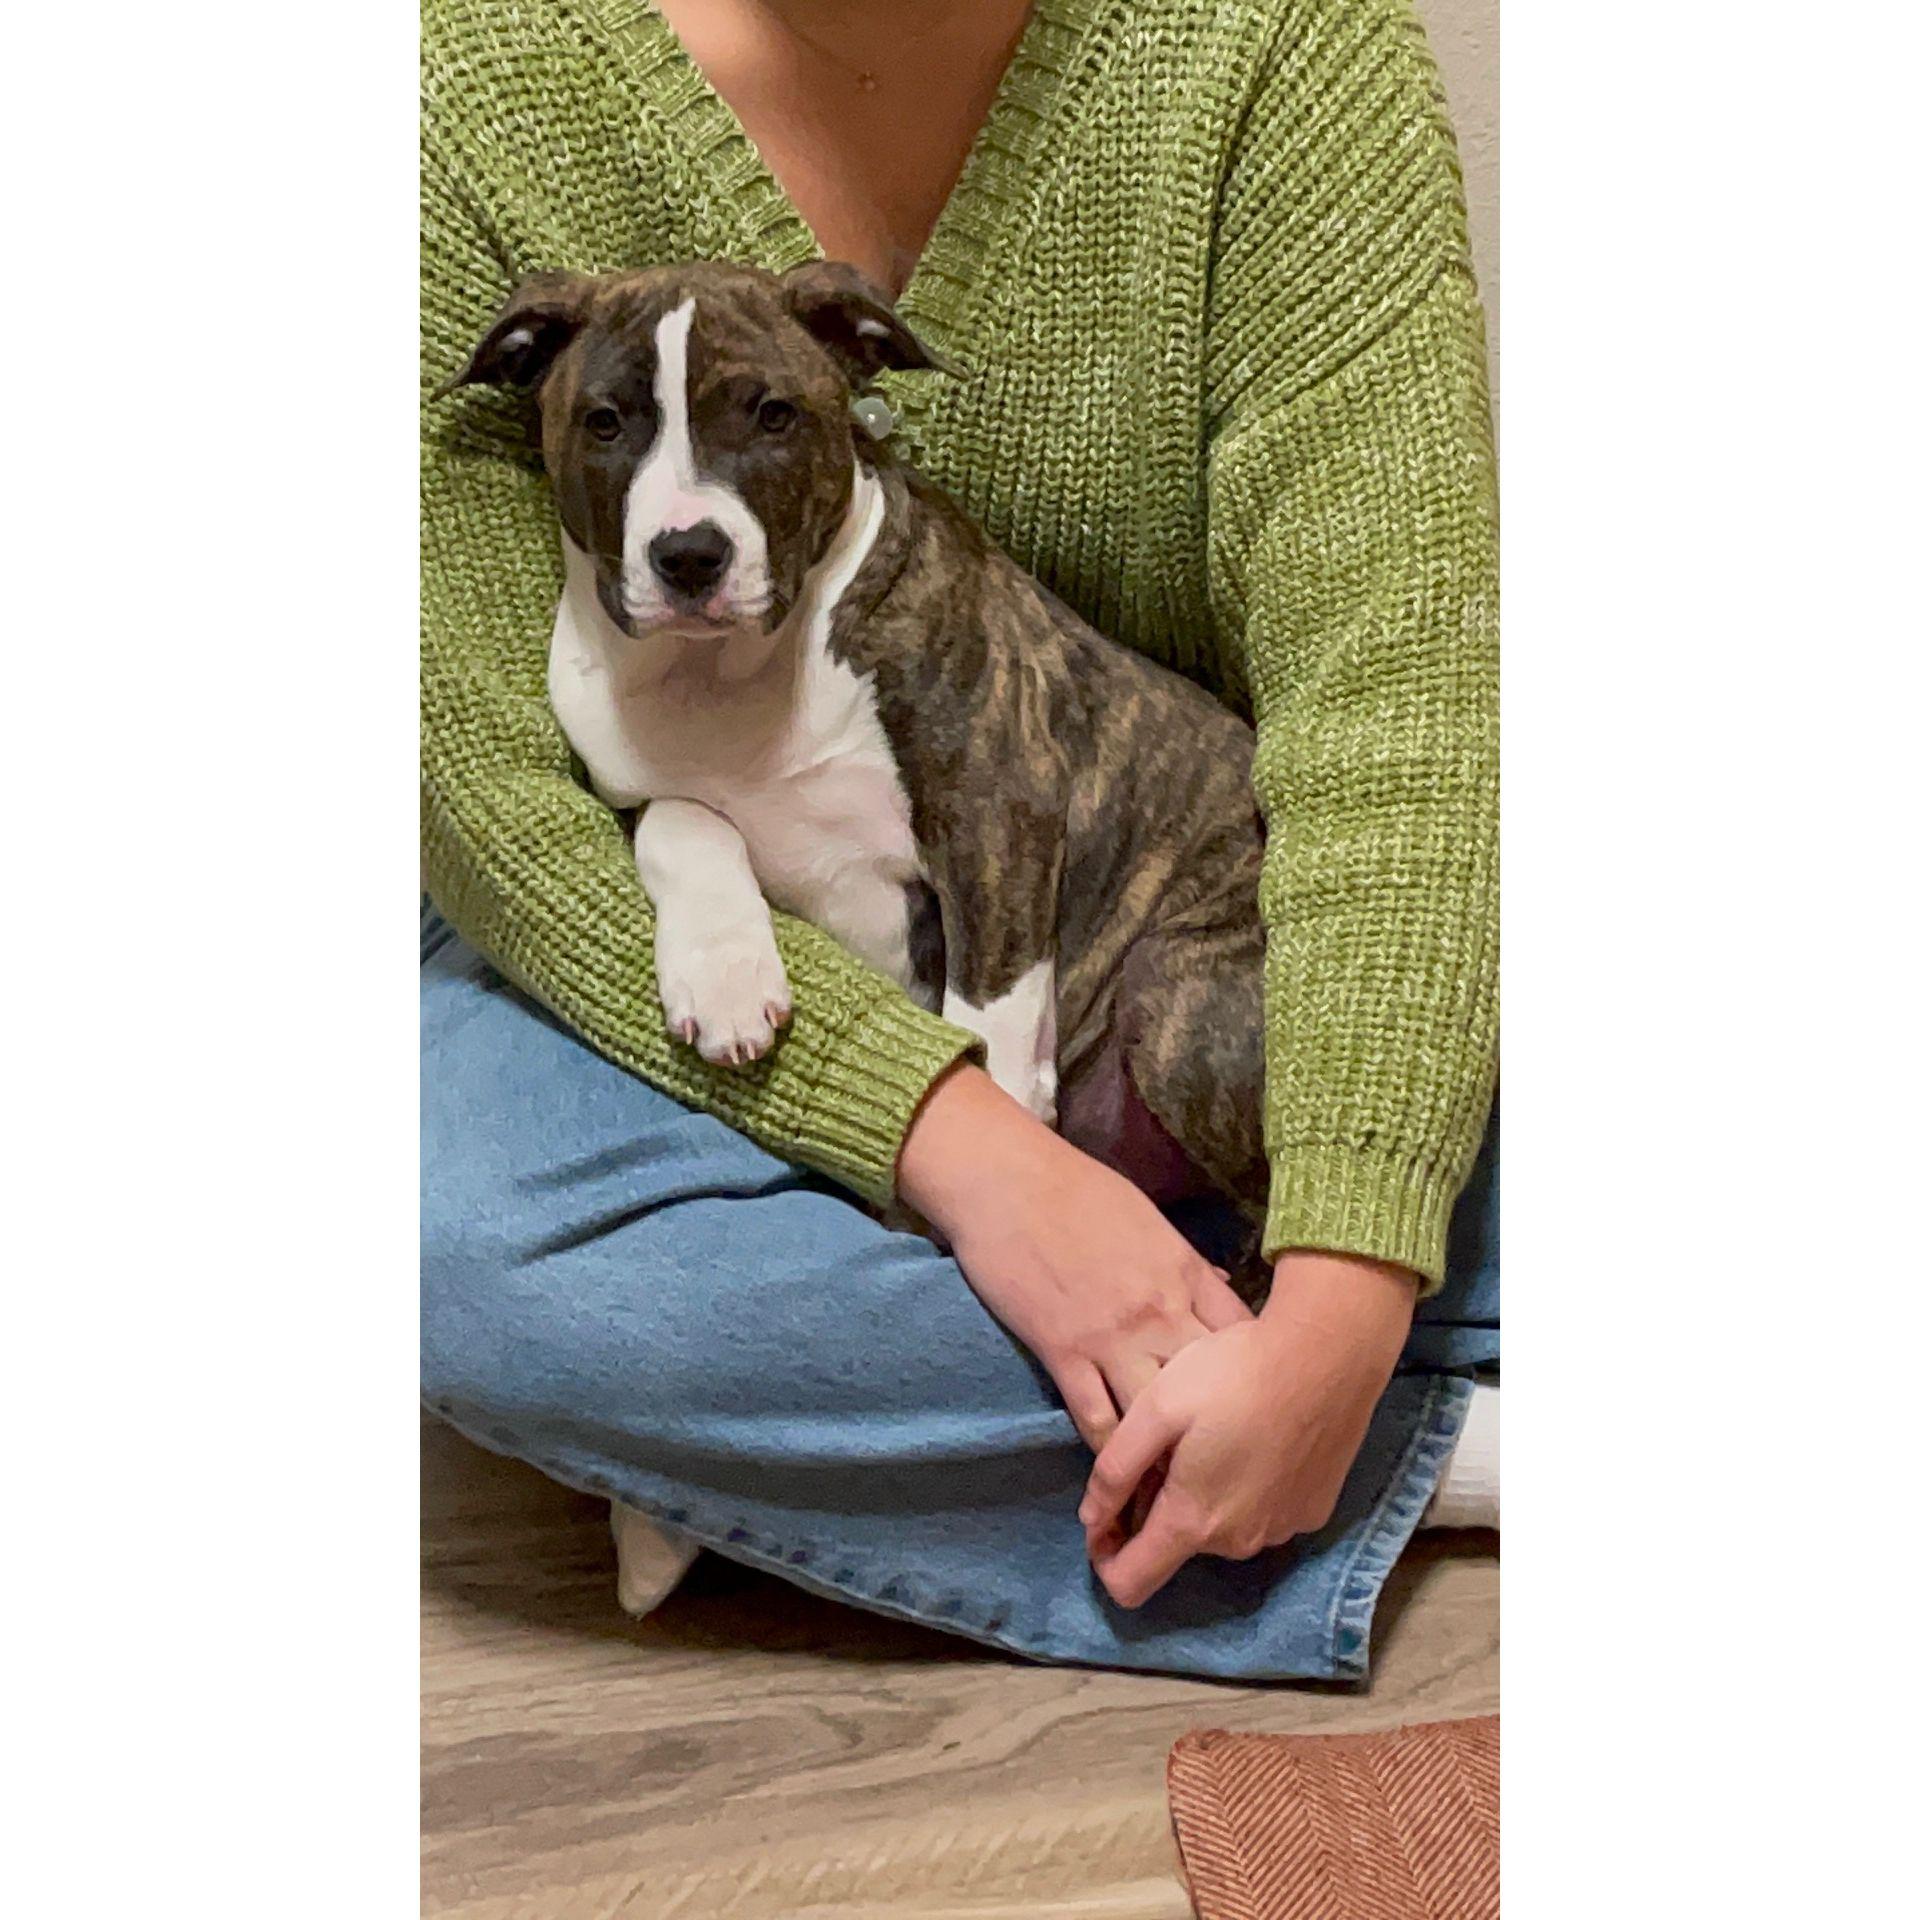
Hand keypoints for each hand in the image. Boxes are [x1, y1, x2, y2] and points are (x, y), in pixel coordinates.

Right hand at [897, 1064, 1251, 1447]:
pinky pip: (1095, 1419)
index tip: (1269, 1409)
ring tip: (1177, 1503)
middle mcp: (1160, 1313)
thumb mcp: (1151, 1221)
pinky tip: (1116, 1482)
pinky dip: (1109, 1458)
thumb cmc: (1077, 1189)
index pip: (1243, 1340)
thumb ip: (1190, 1266)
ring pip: (1155, 1419)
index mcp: (1186, 1275)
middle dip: (1225, 1436)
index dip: (1260, 1379)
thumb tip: (1225, 1293)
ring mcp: (1112, 1338)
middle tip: (1237, 1478)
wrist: (1009, 1181)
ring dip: (1166, 1463)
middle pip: (1210, 1391)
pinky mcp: (1063, 1353)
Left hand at [1079, 1249, 1417, 1606]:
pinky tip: (1254, 1437)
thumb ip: (1115, 1472)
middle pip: (1177, 1546)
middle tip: (1168, 1444)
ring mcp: (1282, 1530)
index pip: (1130, 1583)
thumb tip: (1092, 1520)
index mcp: (1192, 1520)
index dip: (1104, 1557)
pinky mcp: (1313, 1511)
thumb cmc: (1232, 1373)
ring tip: (1213, 1432)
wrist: (1327, 1354)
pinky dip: (1246, 1488)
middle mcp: (1239, 1542)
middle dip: (1160, 1506)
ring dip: (1204, 1495)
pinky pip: (1261, 1513)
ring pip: (1220, 1529)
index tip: (1104, 1516)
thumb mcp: (1155, 1409)